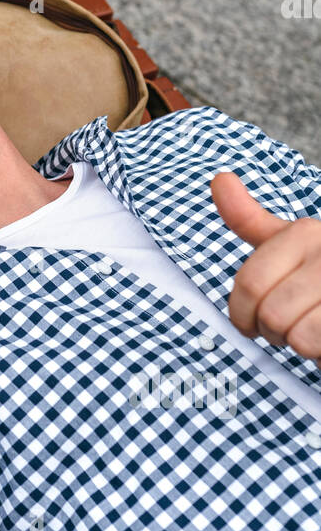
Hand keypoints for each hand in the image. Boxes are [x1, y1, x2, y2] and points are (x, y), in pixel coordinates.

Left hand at [210, 171, 320, 364]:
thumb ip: (250, 218)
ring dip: (297, 342)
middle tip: (290, 326)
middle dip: (271, 330)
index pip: (249, 284)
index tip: (253, 318)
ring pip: (291, 331)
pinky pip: (311, 341)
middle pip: (267, 311)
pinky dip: (317, 352)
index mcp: (307, 233)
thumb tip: (220, 178)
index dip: (242, 314)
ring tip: (314, 329)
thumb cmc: (319, 280)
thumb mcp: (289, 245)